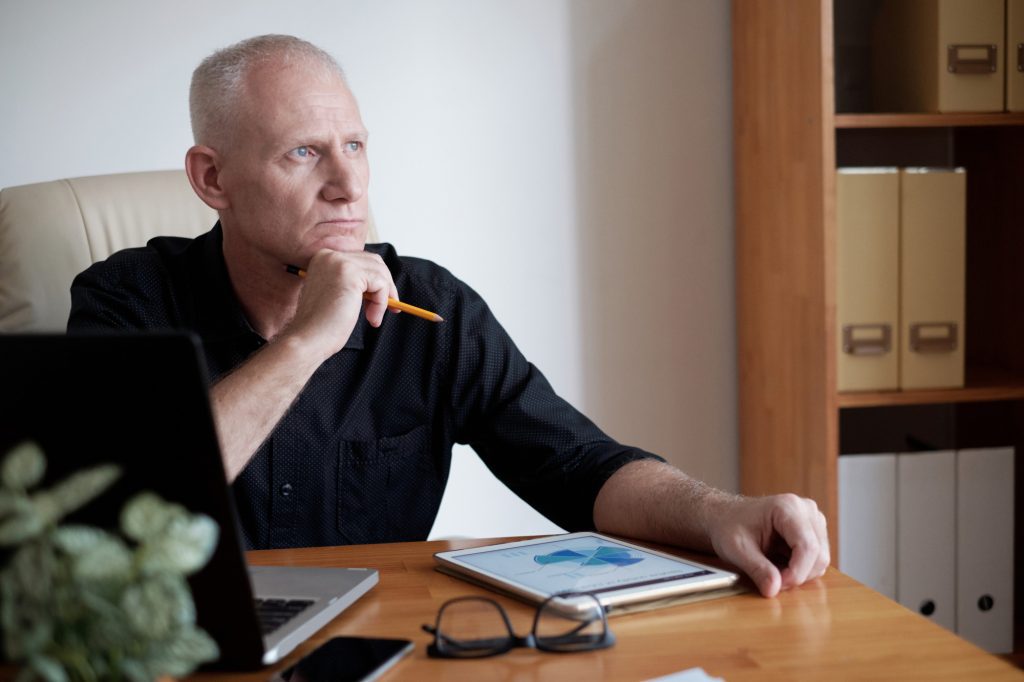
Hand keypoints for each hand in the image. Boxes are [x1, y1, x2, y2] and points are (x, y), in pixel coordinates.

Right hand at [283, 248, 397, 358]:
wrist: (308, 339)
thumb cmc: (321, 325)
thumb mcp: (338, 295)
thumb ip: (353, 284)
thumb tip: (382, 284)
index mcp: (324, 259)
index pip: (361, 260)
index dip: (376, 279)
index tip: (384, 298)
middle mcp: (330, 256)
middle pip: (374, 261)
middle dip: (385, 284)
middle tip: (391, 306)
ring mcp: (339, 262)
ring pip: (380, 272)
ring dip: (384, 297)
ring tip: (374, 317)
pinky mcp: (350, 273)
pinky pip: (381, 283)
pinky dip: (382, 302)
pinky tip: (372, 318)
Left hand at [707, 493, 829, 597]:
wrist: (726, 517)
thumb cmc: (730, 527)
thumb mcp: (737, 549)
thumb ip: (757, 569)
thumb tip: (773, 589)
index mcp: (788, 507)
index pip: (807, 547)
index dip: (796, 572)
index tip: (777, 585)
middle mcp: (807, 510)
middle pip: (818, 556)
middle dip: (797, 575)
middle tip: (771, 581)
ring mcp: (813, 520)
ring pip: (821, 560)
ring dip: (799, 573)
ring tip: (772, 570)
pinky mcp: (815, 532)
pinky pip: (817, 560)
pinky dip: (801, 570)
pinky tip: (780, 565)